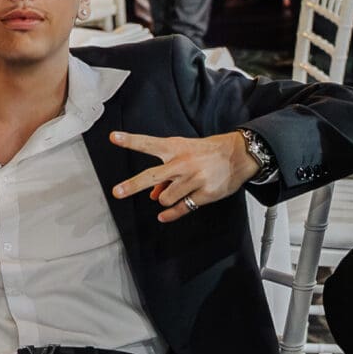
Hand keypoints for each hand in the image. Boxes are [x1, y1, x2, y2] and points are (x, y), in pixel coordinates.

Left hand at [110, 130, 257, 221]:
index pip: (148, 144)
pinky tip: (163, 216)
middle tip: (117, 192)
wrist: (238, 155)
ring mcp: (193, 179)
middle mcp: (182, 163)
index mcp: (175, 148)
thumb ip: (166, 173)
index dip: (130, 141)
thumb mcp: (185, 153)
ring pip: (165, 198)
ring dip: (165, 198)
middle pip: (152, 176)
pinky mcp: (204, 194)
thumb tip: (153, 194)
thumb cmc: (207, 152)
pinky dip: (170, 214)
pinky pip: (181, 209)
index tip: (113, 137)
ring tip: (178, 190)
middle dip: (132, 185)